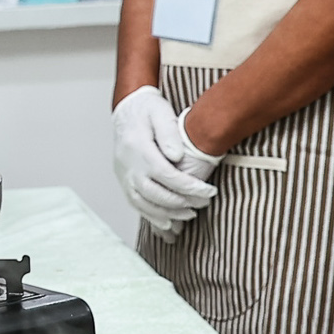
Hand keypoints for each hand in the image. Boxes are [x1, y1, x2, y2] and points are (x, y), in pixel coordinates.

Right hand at [111, 85, 218, 236]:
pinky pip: (135, 204)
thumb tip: (177, 157)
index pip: (167, 175)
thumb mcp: (161, 113)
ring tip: (189, 215)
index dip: (190, 187)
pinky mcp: (123, 180)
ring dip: (167, 214)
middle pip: (155, 193)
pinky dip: (151, 216)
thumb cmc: (148, 110)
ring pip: (144, 203)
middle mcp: (129, 165)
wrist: (127, 110)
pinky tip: (167, 223)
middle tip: (202, 204)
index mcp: (139, 148)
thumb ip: (169, 133)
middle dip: (181, 203)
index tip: (210, 191)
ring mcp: (124, 175)